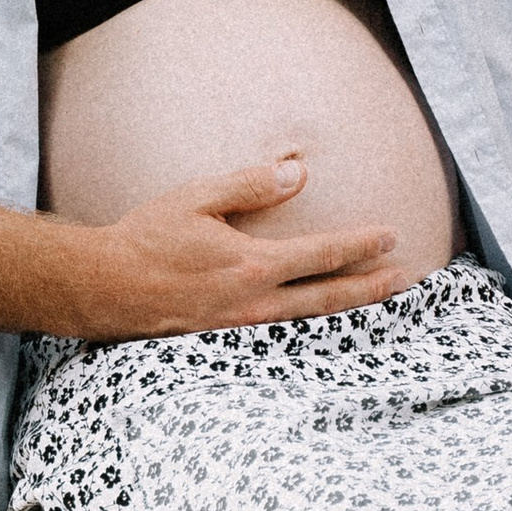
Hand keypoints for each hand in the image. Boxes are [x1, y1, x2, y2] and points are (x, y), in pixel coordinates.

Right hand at [63, 154, 406, 340]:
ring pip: (309, 319)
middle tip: (406, 279)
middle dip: (370, 287)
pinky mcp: (227, 338)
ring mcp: (242, 326)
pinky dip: (312, 324)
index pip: (323, 254)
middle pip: (329, 297)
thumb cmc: (146, 239)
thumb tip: (298, 172)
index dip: (361, 245)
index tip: (391, 237)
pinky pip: (283, 331)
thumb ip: (250, 185)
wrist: (105, 288)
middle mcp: (255, 302)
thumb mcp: (197, 199)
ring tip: (376, 299)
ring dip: (348, 308)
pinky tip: (322, 319)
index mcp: (253, 264)